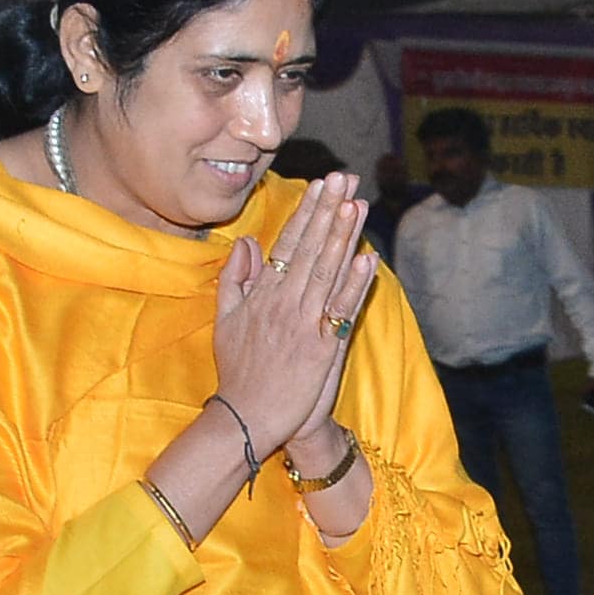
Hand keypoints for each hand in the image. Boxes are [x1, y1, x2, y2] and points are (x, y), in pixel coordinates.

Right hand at [210, 175, 377, 469]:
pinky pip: (342, 310)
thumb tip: (246, 243)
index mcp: (263, 294)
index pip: (289, 242)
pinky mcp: (322, 349)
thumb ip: (235, 278)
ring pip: (328, 272)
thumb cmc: (238, 370)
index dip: (308, 211)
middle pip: (312, 249)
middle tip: (346, 177)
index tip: (322, 184)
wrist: (248, 417)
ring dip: (344, 236)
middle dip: (330, 210)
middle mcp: (284, 303)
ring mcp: (304, 325)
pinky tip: (368, 258)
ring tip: (358, 203)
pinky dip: (356, 284)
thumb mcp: (226, 319)